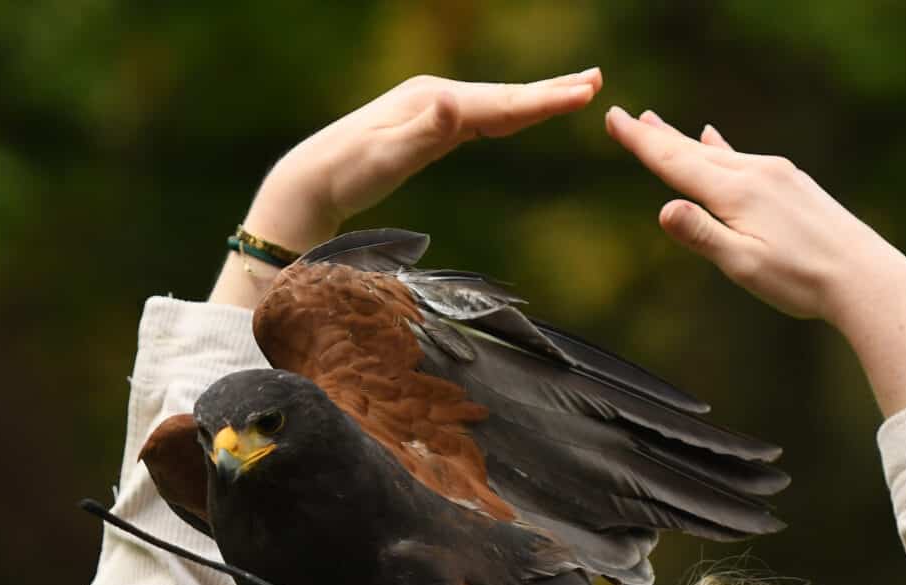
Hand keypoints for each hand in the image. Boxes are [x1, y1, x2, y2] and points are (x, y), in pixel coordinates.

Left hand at [212, 70, 601, 306]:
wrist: (310, 180)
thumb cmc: (347, 174)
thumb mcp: (386, 156)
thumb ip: (425, 133)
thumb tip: (455, 104)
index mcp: (435, 100)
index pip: (500, 102)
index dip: (544, 100)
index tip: (586, 93)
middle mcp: (435, 96)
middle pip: (503, 97)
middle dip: (550, 92)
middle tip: (595, 82)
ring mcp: (430, 108)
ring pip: (493, 105)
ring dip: (532, 100)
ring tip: (571, 93)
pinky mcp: (425, 125)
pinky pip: (478, 118)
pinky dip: (505, 114)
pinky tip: (516, 116)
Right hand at [606, 107, 905, 416]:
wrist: (867, 277)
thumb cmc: (802, 280)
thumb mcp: (744, 265)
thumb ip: (703, 236)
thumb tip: (664, 209)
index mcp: (737, 193)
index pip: (676, 163)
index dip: (641, 143)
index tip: (613, 119)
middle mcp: (756, 173)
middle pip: (693, 152)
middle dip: (657, 136)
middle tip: (626, 117)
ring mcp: (778, 174)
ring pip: (719, 154)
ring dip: (684, 142)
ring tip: (659, 126)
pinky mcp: (793, 183)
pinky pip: (744, 158)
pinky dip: (720, 149)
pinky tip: (715, 141)